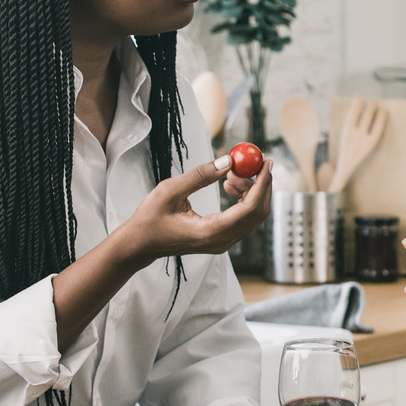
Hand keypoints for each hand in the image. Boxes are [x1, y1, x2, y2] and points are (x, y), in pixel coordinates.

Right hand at [125, 155, 272, 261]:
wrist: (140, 244)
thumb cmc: (150, 218)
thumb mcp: (171, 190)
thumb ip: (201, 176)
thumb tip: (229, 161)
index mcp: (211, 232)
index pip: (250, 208)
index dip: (262, 184)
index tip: (266, 163)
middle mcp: (222, 241)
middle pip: (257, 213)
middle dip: (262, 185)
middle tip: (258, 163)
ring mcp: (222, 243)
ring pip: (251, 216)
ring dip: (250, 191)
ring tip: (231, 174)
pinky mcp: (220, 239)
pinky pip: (242, 218)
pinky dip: (242, 199)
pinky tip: (228, 185)